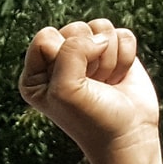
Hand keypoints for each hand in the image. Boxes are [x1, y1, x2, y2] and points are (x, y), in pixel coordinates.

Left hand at [20, 19, 162, 163]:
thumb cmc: (91, 118)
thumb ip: (71, 51)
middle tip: (92, 84)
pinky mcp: (114, 52)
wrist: (127, 135)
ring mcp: (88, 55)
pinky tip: (119, 78)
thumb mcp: (66, 88)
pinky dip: (126, 57)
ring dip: (109, 58)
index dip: (63, 55)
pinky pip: (123, 34)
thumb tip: (100, 36)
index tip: (72, 83)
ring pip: (101, 28)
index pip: (45, 37)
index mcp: (34, 75)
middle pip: (74, 29)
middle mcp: (59, 61)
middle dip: (90, 57)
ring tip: (105, 82)